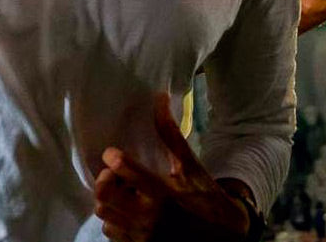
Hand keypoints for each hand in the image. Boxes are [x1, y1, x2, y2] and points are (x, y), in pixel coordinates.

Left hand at [94, 94, 250, 241]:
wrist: (223, 235)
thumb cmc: (205, 197)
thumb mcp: (191, 166)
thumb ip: (170, 134)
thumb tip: (159, 98)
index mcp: (161, 193)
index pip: (123, 170)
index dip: (113, 158)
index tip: (113, 154)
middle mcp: (147, 217)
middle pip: (103, 195)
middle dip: (105, 181)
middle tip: (115, 176)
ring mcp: (141, 236)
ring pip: (104, 214)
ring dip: (109, 201)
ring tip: (123, 193)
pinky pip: (111, 232)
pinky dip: (114, 219)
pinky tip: (127, 210)